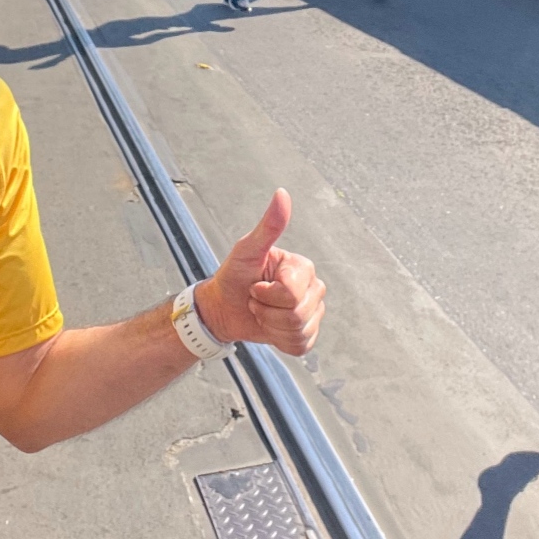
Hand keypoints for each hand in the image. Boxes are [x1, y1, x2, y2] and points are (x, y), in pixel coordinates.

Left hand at [195, 190, 324, 355]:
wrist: (224, 308)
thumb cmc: (233, 276)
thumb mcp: (246, 250)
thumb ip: (268, 226)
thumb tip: (282, 193)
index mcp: (302, 267)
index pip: (291, 292)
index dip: (265, 294)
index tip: (254, 285)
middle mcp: (314, 287)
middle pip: (297, 313)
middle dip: (267, 312)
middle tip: (255, 300)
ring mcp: (313, 311)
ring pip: (299, 330)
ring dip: (271, 326)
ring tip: (261, 312)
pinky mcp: (308, 333)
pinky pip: (301, 345)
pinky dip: (280, 341)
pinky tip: (271, 328)